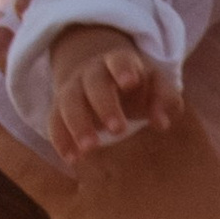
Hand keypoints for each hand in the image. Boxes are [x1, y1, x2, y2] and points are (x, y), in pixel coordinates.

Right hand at [43, 24, 183, 162]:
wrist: (99, 73)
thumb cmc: (136, 83)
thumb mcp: (155, 84)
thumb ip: (165, 99)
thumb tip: (162, 122)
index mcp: (118, 62)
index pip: (119, 60)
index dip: (123, 69)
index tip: (130, 82)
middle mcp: (91, 72)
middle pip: (94, 83)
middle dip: (105, 105)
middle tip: (119, 130)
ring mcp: (73, 89)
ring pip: (69, 102)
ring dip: (78, 125)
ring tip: (90, 148)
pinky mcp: (60, 108)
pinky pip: (55, 121)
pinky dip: (61, 139)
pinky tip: (71, 158)